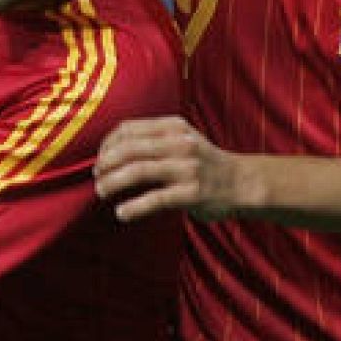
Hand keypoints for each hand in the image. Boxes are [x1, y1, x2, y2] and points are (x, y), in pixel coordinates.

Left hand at [94, 115, 240, 222]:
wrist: (242, 182)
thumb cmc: (204, 162)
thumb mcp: (183, 139)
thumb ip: (154, 139)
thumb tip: (111, 151)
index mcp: (174, 127)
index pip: (128, 129)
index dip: (107, 144)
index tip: (101, 159)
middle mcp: (180, 144)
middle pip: (128, 149)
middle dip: (105, 164)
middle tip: (97, 178)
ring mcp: (187, 168)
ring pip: (137, 171)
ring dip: (113, 183)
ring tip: (102, 192)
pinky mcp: (192, 194)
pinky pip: (155, 200)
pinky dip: (133, 207)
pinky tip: (121, 213)